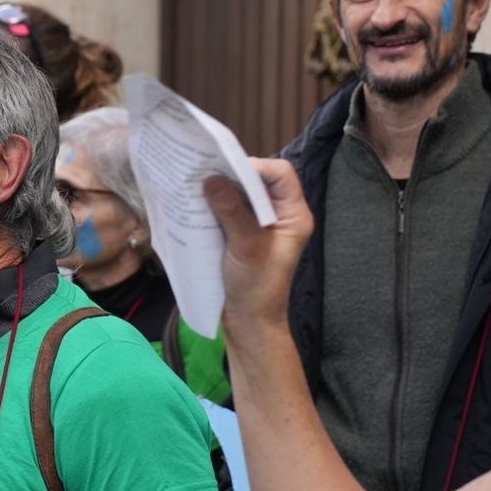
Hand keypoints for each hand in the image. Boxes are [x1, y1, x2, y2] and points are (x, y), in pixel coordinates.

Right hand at [203, 158, 314, 326]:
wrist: (249, 322)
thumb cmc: (257, 288)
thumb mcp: (246, 247)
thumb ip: (232, 211)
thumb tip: (211, 178)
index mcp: (293, 215)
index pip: (280, 174)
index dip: (255, 167)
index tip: (224, 170)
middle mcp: (280, 215)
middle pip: (258, 180)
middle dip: (232, 175)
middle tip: (204, 172)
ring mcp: (260, 224)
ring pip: (241, 193)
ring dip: (220, 189)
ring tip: (196, 185)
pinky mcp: (242, 233)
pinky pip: (229, 209)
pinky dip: (214, 204)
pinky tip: (196, 204)